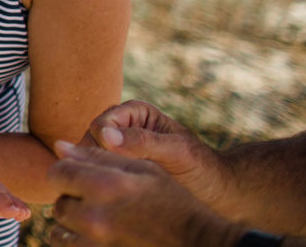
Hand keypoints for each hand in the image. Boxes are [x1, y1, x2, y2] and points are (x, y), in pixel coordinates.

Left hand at [47, 141, 236, 246]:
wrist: (197, 244)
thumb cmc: (173, 203)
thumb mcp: (143, 170)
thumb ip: (98, 156)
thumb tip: (59, 146)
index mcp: (106, 187)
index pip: (57, 173)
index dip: (66, 172)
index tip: (79, 176)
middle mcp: (96, 218)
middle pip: (58, 204)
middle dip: (72, 199)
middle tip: (96, 201)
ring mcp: (96, 245)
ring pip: (60, 230)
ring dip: (72, 224)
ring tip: (97, 220)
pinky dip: (76, 241)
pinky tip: (97, 236)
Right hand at [78, 100, 230, 209]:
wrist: (216, 192)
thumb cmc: (202, 169)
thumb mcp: (176, 152)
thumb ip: (143, 141)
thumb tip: (105, 135)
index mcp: (136, 111)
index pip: (101, 124)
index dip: (102, 145)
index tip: (119, 168)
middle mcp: (123, 125)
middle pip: (90, 140)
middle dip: (98, 160)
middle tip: (117, 182)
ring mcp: (119, 146)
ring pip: (90, 156)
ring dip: (99, 172)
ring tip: (117, 189)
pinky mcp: (119, 165)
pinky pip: (99, 170)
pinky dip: (102, 180)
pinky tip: (115, 193)